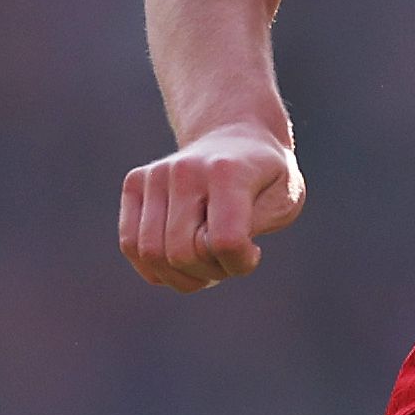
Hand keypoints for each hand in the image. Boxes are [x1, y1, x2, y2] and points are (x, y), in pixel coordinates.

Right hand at [119, 122, 303, 291]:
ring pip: (152, 255)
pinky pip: (130, 245)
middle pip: (183, 253)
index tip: (254, 252)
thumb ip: (248, 230)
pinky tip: (180, 263)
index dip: (241, 263)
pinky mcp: (134, 183)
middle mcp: (184, 169)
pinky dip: (155, 268)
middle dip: (211, 272)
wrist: (238, 138)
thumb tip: (204, 248)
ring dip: (183, 275)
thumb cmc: (266, 179)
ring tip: (205, 262)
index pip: (226, 242)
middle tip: (229, 259)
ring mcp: (154, 174)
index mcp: (227, 171)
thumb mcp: (283, 203)